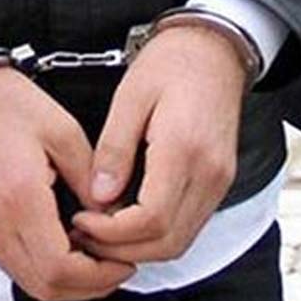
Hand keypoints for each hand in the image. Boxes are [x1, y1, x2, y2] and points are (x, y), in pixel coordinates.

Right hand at [0, 66, 135, 300]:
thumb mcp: (65, 133)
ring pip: (29, 283)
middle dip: (87, 287)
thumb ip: (93, 181)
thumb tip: (114, 215)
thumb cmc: (5, 104)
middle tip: (116, 268)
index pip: (59, 268)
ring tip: (95, 258)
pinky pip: (15, 264)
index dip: (98, 276)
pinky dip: (46, 267)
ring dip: (67, 281)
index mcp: (20, 198)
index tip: (122, 264)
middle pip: (44, 287)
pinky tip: (67, 246)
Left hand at [72, 24, 247, 263]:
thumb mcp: (130, 97)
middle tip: (84, 235)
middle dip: (121, 250)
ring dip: (139, 249)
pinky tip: (127, 221)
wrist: (216, 50)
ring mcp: (218, 182)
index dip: (112, 233)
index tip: (82, 221)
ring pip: (180, 242)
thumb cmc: (172, 64)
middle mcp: (208, 173)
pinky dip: (157, 235)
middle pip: (167, 243)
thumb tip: (99, 197)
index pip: (151, 219)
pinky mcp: (219, 184)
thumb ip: (113, 150)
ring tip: (101, 232)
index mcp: (183, 148)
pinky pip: (189, 226)